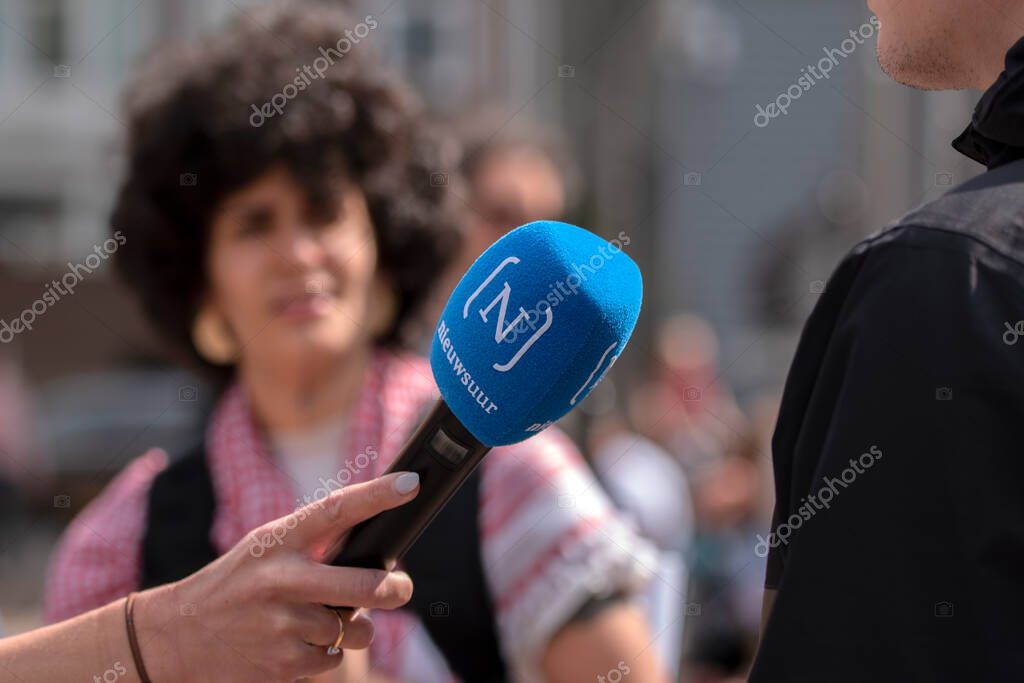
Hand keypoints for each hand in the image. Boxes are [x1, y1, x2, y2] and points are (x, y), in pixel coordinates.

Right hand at [133, 471, 419, 682]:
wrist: (174, 636)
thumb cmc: (233, 584)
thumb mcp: (264, 548)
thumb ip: (310, 544)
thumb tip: (375, 552)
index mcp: (276, 541)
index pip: (334, 510)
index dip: (376, 495)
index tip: (409, 483)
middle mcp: (281, 581)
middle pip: (365, 585)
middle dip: (395, 589)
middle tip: (400, 587)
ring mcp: (282, 625)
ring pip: (353, 629)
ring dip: (350, 627)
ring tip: (320, 619)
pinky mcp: (283, 664)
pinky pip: (333, 658)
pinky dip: (326, 652)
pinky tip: (297, 642)